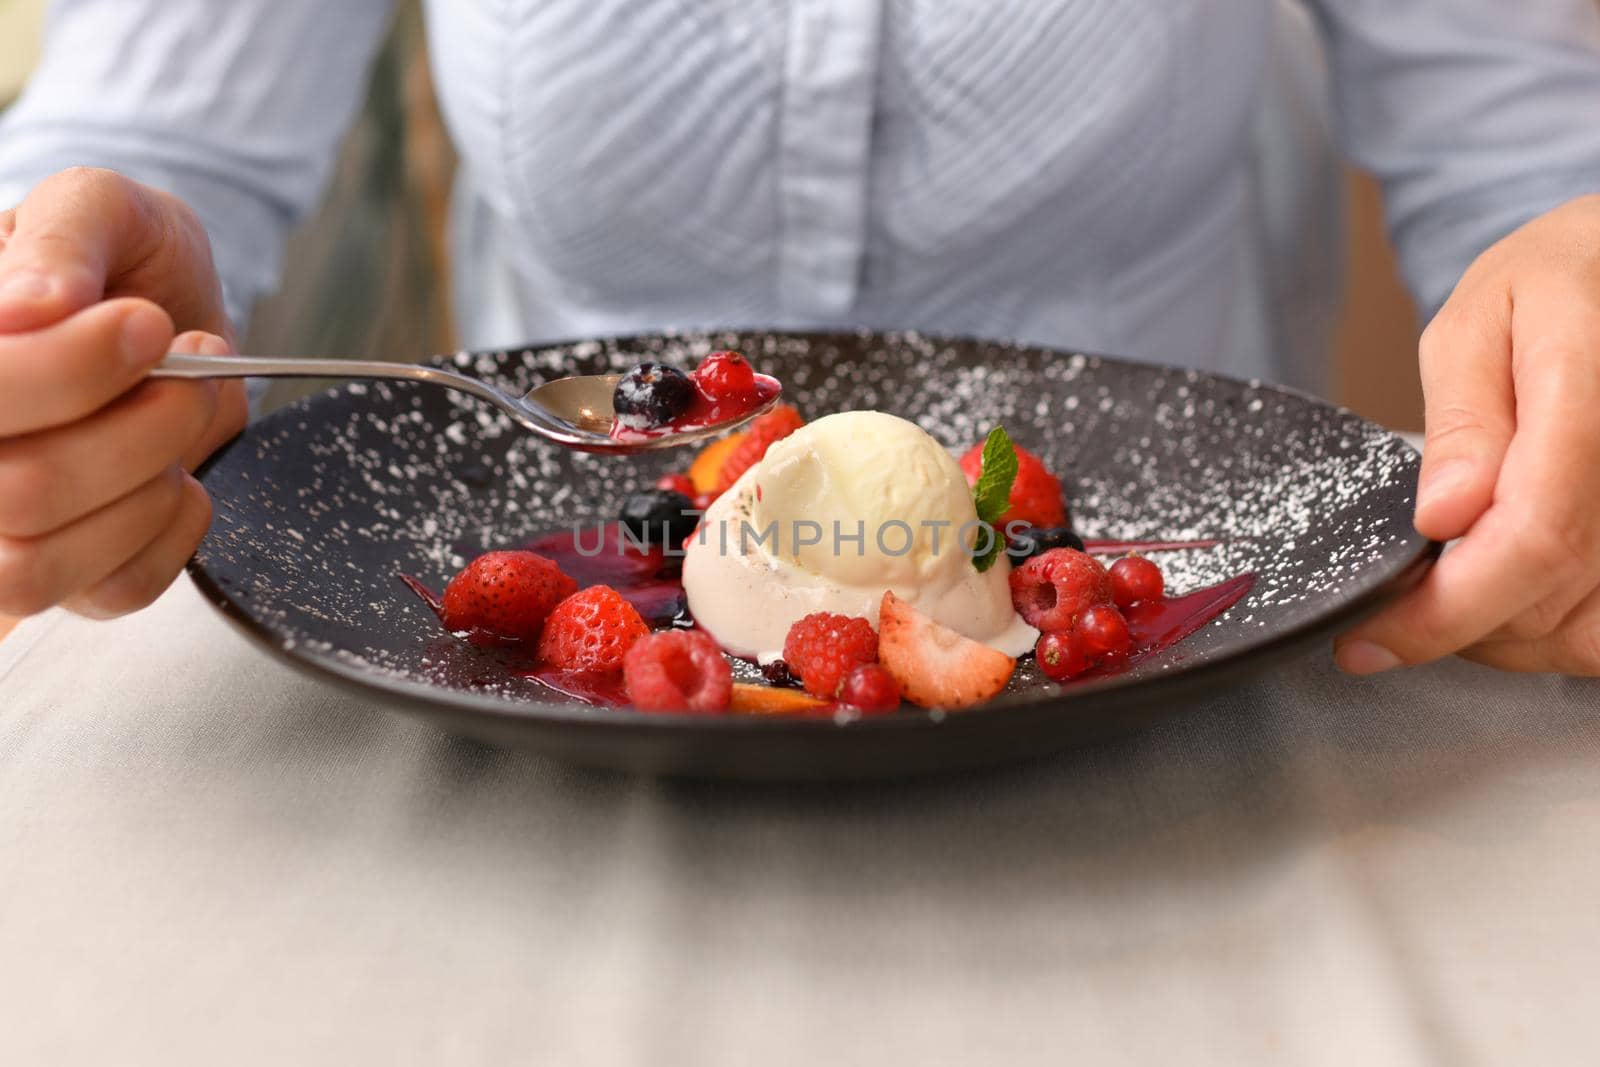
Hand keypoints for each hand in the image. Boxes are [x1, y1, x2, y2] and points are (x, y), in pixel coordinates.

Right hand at [0, 168, 246, 619]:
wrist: (165, 307)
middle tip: (192, 363)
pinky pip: (110, 592)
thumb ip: (65, 238)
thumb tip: (29, 306)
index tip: (147, 324)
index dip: (67, 371)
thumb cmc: (119, 256)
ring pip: (39, 564)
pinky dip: (172, 532)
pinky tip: (185, 474)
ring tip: (187, 411)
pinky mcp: (65, 570)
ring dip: (149, 485)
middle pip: (13, 494)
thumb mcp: (98, 207)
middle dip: (136, 426)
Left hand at [1336, 193, 1599, 675]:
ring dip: (1506, 638)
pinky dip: (1555, 631)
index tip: (1368, 640)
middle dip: (1459, 624)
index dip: (1445, 611)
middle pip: (1555, 602)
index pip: (1533, 538)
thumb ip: (1466, 419)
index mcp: (1590, 395)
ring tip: (1451, 592)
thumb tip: (1443, 516)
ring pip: (1589, 635)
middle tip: (1396, 606)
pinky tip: (1510, 593)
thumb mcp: (1480, 323)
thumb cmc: (1552, 285)